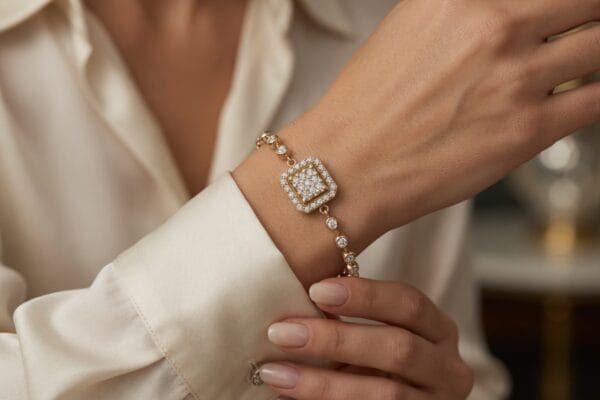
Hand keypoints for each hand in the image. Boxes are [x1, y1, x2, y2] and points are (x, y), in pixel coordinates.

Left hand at [259, 278, 472, 399]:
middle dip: (336, 340)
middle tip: (283, 332)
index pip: (410, 304)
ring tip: (276, 372)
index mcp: (439, 331)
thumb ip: (350, 320)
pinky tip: (289, 396)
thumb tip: (291, 307)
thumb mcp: (375, 338)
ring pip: (384, 395)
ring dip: (322, 383)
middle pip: (399, 348)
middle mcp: (448, 369)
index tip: (315, 289)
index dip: (365, 295)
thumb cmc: (377, 365)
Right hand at [280, 0, 599, 233]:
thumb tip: (512, 11)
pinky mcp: (528, 130)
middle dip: (586, 15)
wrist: (349, 169)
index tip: (565, 10)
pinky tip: (578, 97)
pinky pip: (598, 99)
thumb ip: (470, 10)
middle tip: (579, 28)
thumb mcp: (412, 27)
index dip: (562, 1)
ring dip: (592, 52)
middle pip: (586, 2)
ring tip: (573, 64)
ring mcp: (515, 78)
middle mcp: (493, 26)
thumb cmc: (370, 107)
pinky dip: (594, 95)